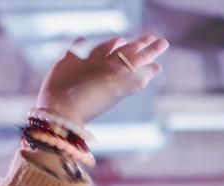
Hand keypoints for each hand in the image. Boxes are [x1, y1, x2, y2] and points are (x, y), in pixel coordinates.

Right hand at [35, 34, 169, 126]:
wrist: (62, 109)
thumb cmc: (91, 99)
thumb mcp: (117, 86)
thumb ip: (135, 75)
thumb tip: (156, 68)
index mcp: (117, 75)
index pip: (137, 60)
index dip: (149, 52)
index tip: (161, 44)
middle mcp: (104, 70)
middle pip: (123, 54)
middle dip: (137, 46)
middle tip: (151, 38)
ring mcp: (86, 66)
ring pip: (101, 51)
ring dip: (110, 45)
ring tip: (121, 39)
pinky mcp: (68, 63)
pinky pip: (76, 50)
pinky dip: (78, 44)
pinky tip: (81, 40)